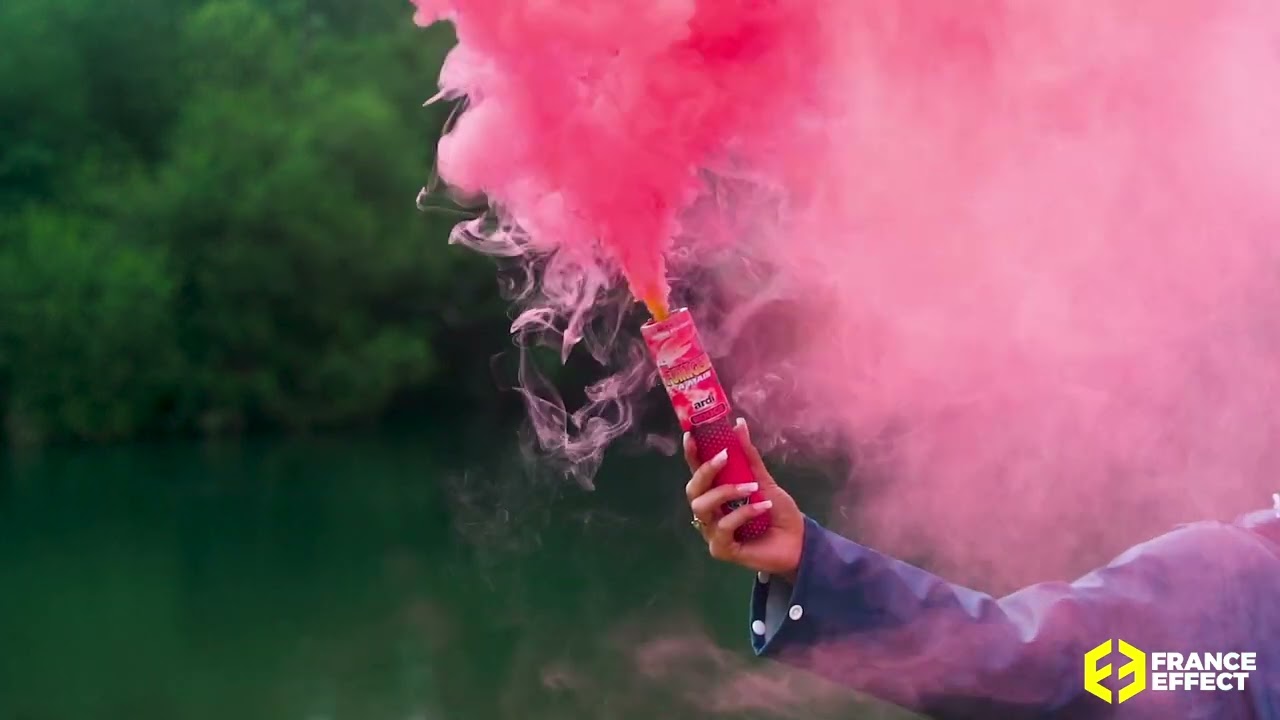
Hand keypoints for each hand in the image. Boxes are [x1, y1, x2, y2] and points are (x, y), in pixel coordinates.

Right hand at [684, 418, 804, 579]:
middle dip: (706, 470)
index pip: (697, 472)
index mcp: (716, 494)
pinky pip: (723, 527)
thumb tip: (739, 424)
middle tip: (725, 455)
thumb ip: (749, 457)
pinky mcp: (720, 549)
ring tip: (753, 487)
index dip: (691, 455)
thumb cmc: (778, 513)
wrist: (797, 542)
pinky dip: (743, 513)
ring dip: (727, 491)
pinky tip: (762, 508)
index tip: (691, 436)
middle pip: (692, 489)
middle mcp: (709, 512)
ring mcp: (712, 532)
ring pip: (702, 507)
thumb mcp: (764, 480)